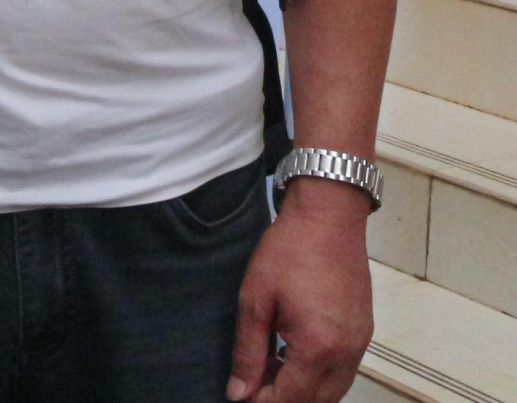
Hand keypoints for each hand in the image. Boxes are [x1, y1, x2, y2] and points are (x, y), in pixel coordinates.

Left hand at [226, 181, 373, 402]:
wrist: (328, 218)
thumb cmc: (288, 252)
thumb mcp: (255, 299)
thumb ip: (248, 351)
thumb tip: (239, 392)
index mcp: (318, 348)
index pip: (291, 399)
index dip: (262, 402)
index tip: (240, 394)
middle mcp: (347, 354)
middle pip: (316, 402)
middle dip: (282, 399)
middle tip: (251, 382)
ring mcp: (360, 344)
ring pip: (333, 391)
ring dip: (302, 390)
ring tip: (269, 369)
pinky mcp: (364, 333)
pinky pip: (343, 371)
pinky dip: (318, 375)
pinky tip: (292, 357)